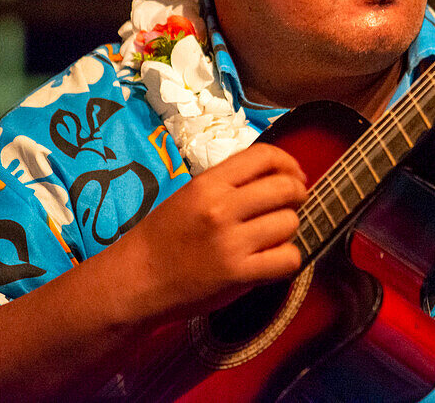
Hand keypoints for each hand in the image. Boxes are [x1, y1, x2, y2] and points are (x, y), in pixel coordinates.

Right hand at [119, 143, 307, 324]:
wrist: (136, 279)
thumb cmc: (164, 236)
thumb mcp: (191, 194)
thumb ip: (229, 183)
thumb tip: (277, 175)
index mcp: (208, 183)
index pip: (264, 156)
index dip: (289, 163)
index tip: (294, 175)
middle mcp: (221, 208)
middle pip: (285, 188)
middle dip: (298, 194)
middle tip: (293, 204)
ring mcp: (230, 242)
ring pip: (289, 223)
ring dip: (288, 230)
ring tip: (273, 236)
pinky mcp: (237, 274)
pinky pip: (287, 259)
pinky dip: (288, 260)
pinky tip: (274, 260)